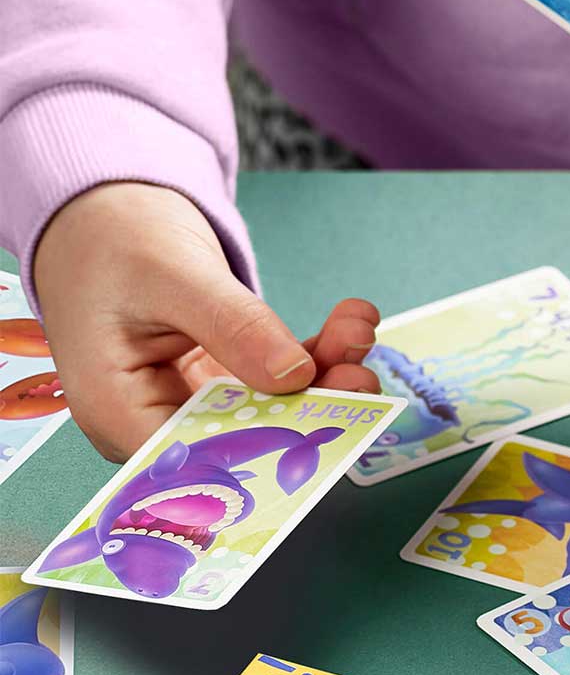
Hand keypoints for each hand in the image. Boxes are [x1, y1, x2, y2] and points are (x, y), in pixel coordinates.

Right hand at [34, 182, 381, 460]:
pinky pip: (278, 379)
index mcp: (119, 412)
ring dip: (325, 373)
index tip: (325, 430)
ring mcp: (195, 402)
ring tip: (357, 332)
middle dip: (310, 409)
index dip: (264, 457)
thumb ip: (232, 327)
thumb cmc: (111, 241)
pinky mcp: (223, 380)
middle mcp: (157, 420)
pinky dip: (317, 352)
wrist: (105, 212)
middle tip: (359, 377)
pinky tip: (349, 323)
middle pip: (245, 440)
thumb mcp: (172, 276)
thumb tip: (295, 374)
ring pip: (274, 408)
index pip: (198, 462)